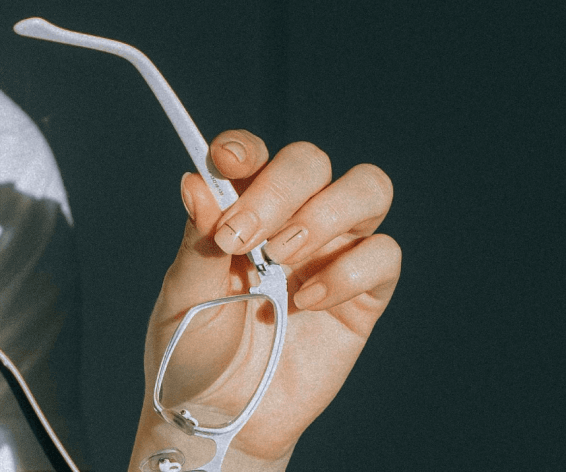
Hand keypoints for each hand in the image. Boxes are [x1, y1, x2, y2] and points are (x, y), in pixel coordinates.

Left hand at [140, 130, 400, 464]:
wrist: (221, 417)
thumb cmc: (193, 350)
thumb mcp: (182, 295)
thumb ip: (197, 239)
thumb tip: (196, 181)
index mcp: (239, 209)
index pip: (253, 155)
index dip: (245, 148)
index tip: (227, 161)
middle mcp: (289, 219)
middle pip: (311, 162)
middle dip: (279, 189)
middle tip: (243, 238)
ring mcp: (331, 252)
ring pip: (365, 190)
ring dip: (323, 215)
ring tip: (281, 260)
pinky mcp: (364, 293)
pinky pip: (383, 254)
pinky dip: (347, 270)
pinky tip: (307, 301)